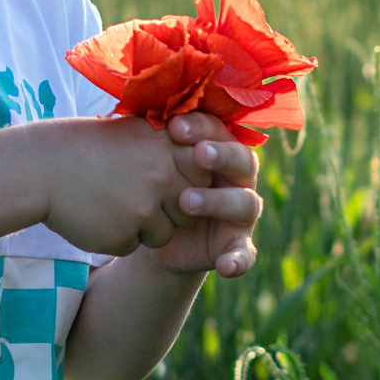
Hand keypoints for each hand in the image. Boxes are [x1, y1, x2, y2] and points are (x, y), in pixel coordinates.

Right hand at [34, 117, 203, 255]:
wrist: (43, 169)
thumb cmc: (89, 148)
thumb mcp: (135, 133)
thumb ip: (170, 145)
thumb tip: (204, 155)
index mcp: (168, 147)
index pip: (202, 176)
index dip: (185, 182)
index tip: (162, 177)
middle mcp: (163, 176)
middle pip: (189, 210)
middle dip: (168, 210)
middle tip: (135, 194)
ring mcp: (145, 208)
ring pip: (165, 233)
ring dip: (144, 227)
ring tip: (114, 203)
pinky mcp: (125, 236)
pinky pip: (134, 246)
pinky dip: (118, 238)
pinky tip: (98, 216)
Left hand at [148, 113, 265, 277]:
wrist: (160, 236)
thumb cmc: (158, 188)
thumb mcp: (156, 166)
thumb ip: (157, 142)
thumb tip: (135, 112)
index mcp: (220, 150)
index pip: (219, 131)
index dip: (201, 127)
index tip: (175, 128)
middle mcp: (239, 178)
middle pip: (242, 160)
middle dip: (221, 156)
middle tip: (198, 155)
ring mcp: (242, 212)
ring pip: (244, 203)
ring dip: (218, 201)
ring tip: (186, 202)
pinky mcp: (238, 245)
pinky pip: (245, 253)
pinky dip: (238, 260)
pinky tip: (226, 267)